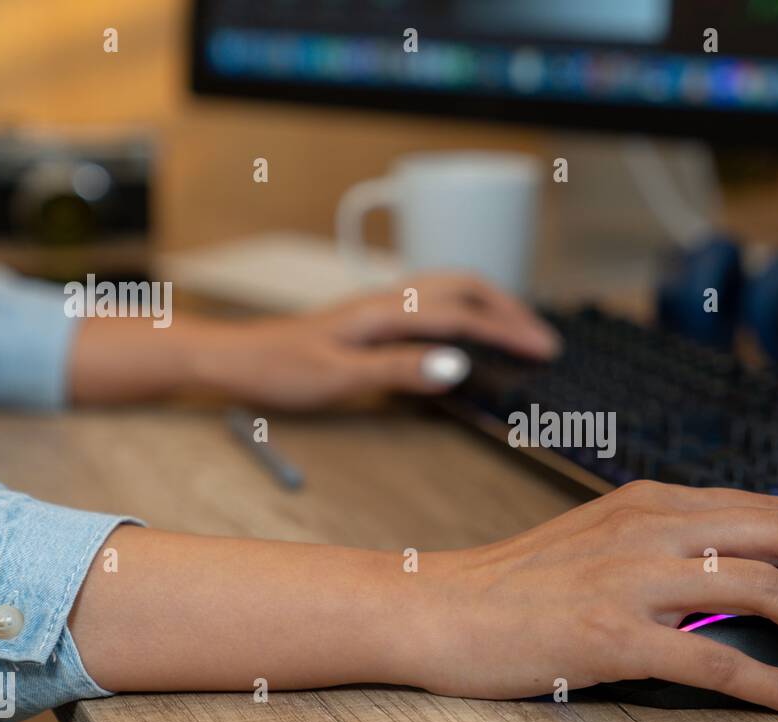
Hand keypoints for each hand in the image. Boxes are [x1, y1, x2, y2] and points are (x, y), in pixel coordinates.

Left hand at [190, 271, 559, 409]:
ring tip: (519, 329)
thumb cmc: (279, 370)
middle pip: (465, 285)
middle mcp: (387, 300)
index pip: (463, 315)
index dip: (507, 331)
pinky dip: (467, 308)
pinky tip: (470, 332)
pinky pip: (435, 301)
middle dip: (510, 308)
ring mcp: (381, 306)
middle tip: (543, 339)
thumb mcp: (338, 378)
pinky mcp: (374, 317)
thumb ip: (399, 370)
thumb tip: (457, 364)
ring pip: (451, 288)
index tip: (543, 351)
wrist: (234, 358)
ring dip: (491, 303)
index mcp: (385, 312)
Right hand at [396, 481, 777, 713]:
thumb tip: (746, 579)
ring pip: (765, 588)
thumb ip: (670, 549)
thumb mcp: (602, 544)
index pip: (773, 507)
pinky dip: (773, 683)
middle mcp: (652, 528)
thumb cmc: (516, 584)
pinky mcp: (612, 636)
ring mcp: (632, 580)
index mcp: (653, 503)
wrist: (436, 607)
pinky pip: (715, 658)